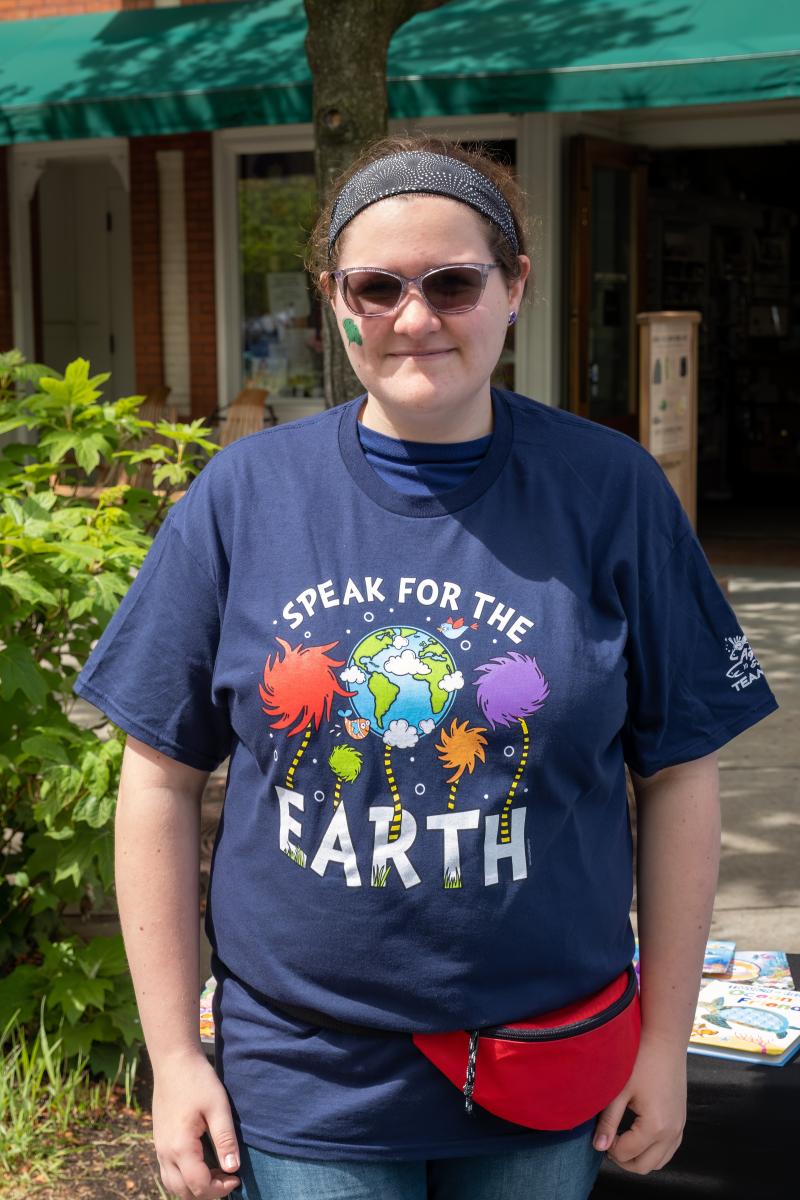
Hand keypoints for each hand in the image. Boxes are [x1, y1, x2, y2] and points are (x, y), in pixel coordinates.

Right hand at [151, 1050, 241, 1198]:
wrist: (173, 1061)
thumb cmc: (197, 1081)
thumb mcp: (218, 1107)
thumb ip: (225, 1139)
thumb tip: (234, 1168)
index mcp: (180, 1147)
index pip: (199, 1185)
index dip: (219, 1188)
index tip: (236, 1177)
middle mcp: (165, 1153)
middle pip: (183, 1191)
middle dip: (207, 1192)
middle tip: (228, 1178)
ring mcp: (159, 1149)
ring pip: (173, 1185)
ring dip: (194, 1187)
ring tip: (216, 1173)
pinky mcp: (159, 1142)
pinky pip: (168, 1172)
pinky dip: (184, 1177)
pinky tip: (201, 1163)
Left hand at [592, 1034, 686, 1174]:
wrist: (665, 1039)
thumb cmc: (641, 1059)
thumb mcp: (619, 1090)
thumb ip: (608, 1121)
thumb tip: (598, 1146)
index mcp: (655, 1126)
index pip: (627, 1154)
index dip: (609, 1148)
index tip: (600, 1135)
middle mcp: (672, 1132)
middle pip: (645, 1166)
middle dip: (624, 1160)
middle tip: (608, 1143)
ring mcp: (680, 1127)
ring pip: (660, 1161)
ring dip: (640, 1158)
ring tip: (621, 1140)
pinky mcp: (682, 1120)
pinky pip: (670, 1149)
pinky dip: (654, 1150)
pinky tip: (638, 1136)